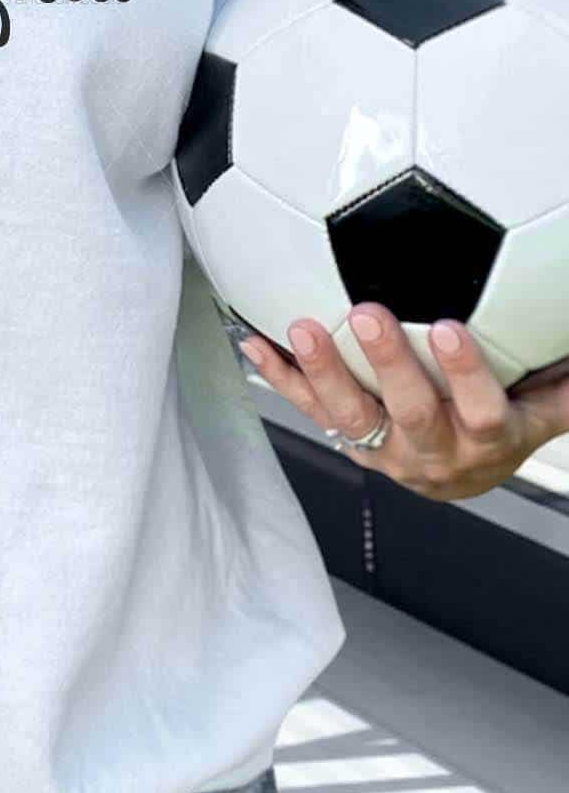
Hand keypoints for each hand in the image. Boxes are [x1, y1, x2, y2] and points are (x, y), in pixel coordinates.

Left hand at [238, 303, 568, 501]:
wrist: (456, 480)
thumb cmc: (497, 426)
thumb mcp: (537, 409)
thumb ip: (560, 383)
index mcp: (484, 438)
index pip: (482, 410)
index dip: (468, 374)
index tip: (454, 329)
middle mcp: (432, 450)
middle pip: (411, 411)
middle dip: (389, 363)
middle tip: (370, 312)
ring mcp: (384, 448)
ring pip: (350, 414)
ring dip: (323, 370)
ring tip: (303, 327)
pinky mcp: (347, 437)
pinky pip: (308, 408)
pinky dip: (280, 376)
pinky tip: (254, 342)